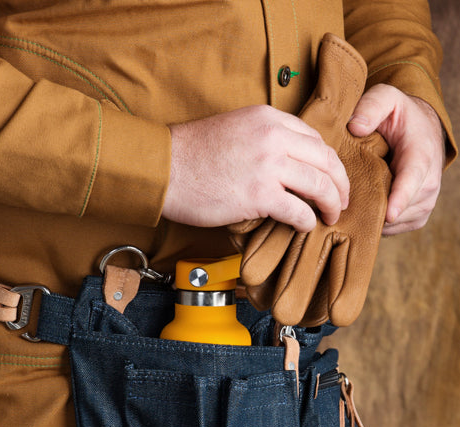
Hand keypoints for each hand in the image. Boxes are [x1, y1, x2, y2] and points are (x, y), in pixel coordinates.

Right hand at [162, 105, 349, 229]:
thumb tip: (282, 163)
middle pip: (325, 159)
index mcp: (269, 118)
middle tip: (342, 199)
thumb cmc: (191, 154)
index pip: (313, 138)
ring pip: (319, 185)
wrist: (165, 169)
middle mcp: (274, 137)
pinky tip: (306, 226)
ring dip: (331, 203)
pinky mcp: (259, 195)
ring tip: (330, 216)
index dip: (327, 161)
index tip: (330, 177)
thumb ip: (262, 138)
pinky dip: (307, 220)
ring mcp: (268, 166)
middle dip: (340, 183)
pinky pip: (299, 209)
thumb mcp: (233, 128)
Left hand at [348, 84, 444, 234]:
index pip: (413, 181)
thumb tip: (354, 127)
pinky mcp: (417, 217)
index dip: (400, 199)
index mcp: (421, 156)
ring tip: (351, 208)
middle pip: (400, 208)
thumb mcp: (387, 99)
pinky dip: (377, 225)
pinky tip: (363, 213)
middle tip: (342, 207)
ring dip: (373, 218)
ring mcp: (424, 204)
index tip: (389, 214)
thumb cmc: (401, 117)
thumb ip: (372, 106)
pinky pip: (394, 229)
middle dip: (373, 210)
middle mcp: (428, 184)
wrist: (422, 133)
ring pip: (395, 222)